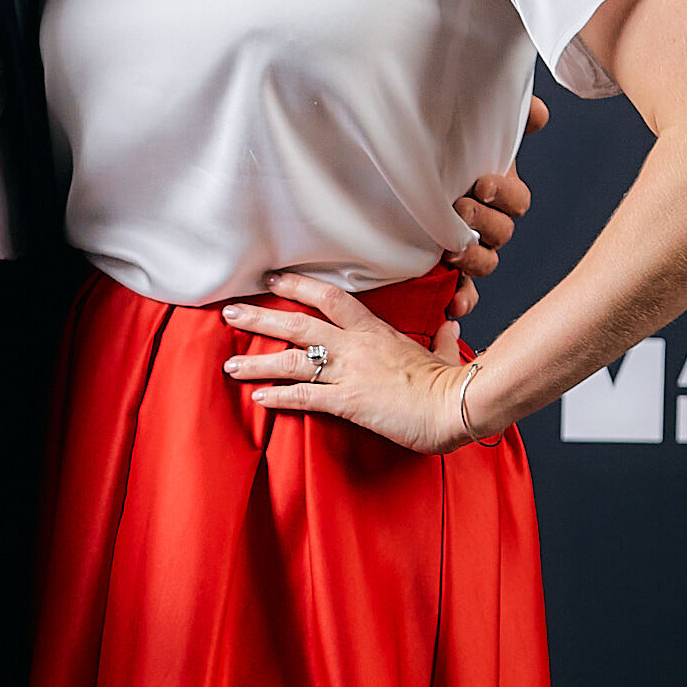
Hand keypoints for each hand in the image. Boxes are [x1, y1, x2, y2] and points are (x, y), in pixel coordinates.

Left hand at [221, 270, 474, 457]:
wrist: (457, 406)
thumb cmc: (451, 383)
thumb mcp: (445, 354)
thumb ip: (443, 340)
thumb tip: (451, 329)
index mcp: (375, 330)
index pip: (330, 297)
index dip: (298, 286)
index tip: (272, 280)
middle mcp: (356, 346)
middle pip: (298, 324)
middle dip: (260, 318)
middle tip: (230, 313)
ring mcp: (350, 373)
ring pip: (293, 361)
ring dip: (257, 362)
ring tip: (229, 365)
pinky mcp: (349, 402)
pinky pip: (305, 397)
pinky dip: (279, 397)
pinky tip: (258, 398)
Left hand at [444, 93, 546, 317]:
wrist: (376, 181)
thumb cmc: (426, 154)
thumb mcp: (457, 129)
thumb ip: (498, 117)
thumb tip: (537, 111)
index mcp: (493, 193)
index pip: (517, 201)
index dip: (505, 194)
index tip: (482, 183)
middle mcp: (483, 224)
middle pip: (503, 233)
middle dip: (484, 222)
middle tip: (460, 208)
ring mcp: (464, 249)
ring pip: (485, 263)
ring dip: (474, 258)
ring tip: (453, 251)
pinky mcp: (442, 272)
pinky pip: (461, 293)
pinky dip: (462, 299)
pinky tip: (454, 304)